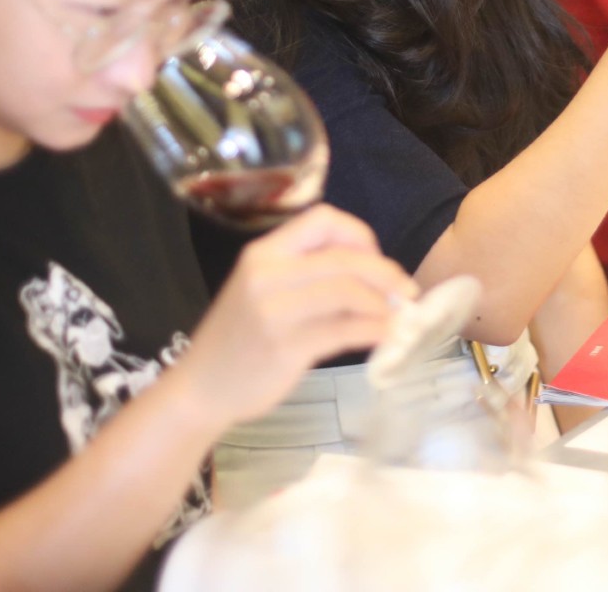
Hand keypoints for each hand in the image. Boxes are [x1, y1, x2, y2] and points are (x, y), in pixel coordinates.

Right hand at [178, 205, 414, 425]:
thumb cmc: (239, 338)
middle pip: (344, 257)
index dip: (359, 235)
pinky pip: (344, 330)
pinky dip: (374, 330)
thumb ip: (307, 274)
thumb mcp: (263, 290)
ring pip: (348, 291)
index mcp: (263, 253)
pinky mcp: (286, 347)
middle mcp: (267, 274)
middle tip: (407, 290)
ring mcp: (275, 311)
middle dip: (385, 272)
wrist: (200, 388)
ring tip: (398, 316)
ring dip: (384, 302)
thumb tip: (374, 272)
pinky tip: (386, 336)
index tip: (375, 260)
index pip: (323, 219)